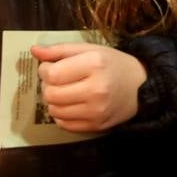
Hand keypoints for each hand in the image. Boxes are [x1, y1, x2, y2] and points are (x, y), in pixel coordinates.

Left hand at [31, 42, 145, 132]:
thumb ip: (60, 50)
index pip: (52, 74)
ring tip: (65, 92)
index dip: (44, 70)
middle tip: (57, 80)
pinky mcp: (96, 126)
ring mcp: (96, 111)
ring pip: (54, 110)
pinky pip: (64, 124)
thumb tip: (34, 51)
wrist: (142, 87)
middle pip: (51, 94)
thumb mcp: (91, 49)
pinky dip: (62, 114)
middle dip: (47, 86)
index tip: (51, 67)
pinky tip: (71, 104)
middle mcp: (96, 90)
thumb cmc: (113, 64)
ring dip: (54, 101)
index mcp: (95, 65)